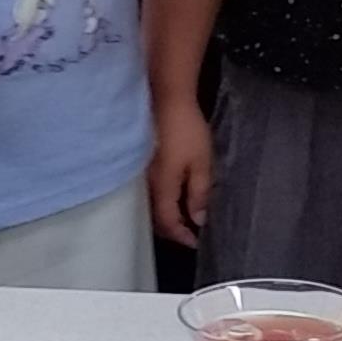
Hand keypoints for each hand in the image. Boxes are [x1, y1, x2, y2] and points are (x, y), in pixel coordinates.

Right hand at [149, 102, 213, 247]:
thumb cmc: (186, 129)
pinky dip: (158, 202)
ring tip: (181, 217)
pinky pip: (147, 192)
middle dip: (171, 230)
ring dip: (164, 216)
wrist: (164, 97)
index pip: (169, 222)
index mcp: (163, 186)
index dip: (182, 236)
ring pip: (149, 206)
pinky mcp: (139, 163)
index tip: (196, 242)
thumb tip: (198, 219)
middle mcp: (147, 184)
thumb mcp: (202, 162)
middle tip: (188, 233)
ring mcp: (140, 173)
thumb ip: (199, 193)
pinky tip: (169, 196)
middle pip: (155, 218)